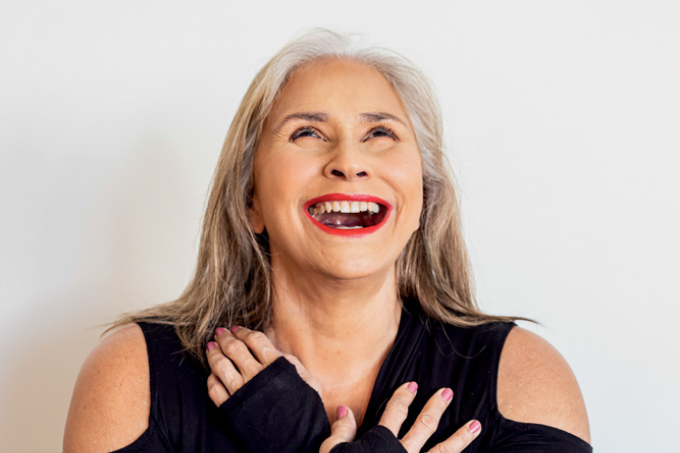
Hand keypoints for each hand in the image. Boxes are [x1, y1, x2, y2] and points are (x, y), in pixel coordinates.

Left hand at [206, 325, 320, 405]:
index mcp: (275, 365)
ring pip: (220, 365)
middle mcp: (256, 375)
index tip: (236, 328)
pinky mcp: (231, 408)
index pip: (254, 339)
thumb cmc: (304, 407)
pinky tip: (212, 373)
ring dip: (213, 353)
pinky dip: (211, 378)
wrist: (296, 439)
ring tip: (210, 347)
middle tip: (219, 333)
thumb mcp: (306, 379)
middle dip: (224, 337)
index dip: (242, 331)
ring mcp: (242, 392)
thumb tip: (271, 347)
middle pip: (234, 348)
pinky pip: (215, 389)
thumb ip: (289, 361)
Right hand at [320, 382, 480, 452]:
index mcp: (381, 442)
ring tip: (475, 425)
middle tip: (447, 393)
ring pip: (443, 451)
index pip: (395, 412)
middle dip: (436, 408)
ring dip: (460, 437)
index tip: (412, 386)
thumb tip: (345, 410)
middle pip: (424, 425)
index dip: (403, 397)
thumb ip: (341, 432)